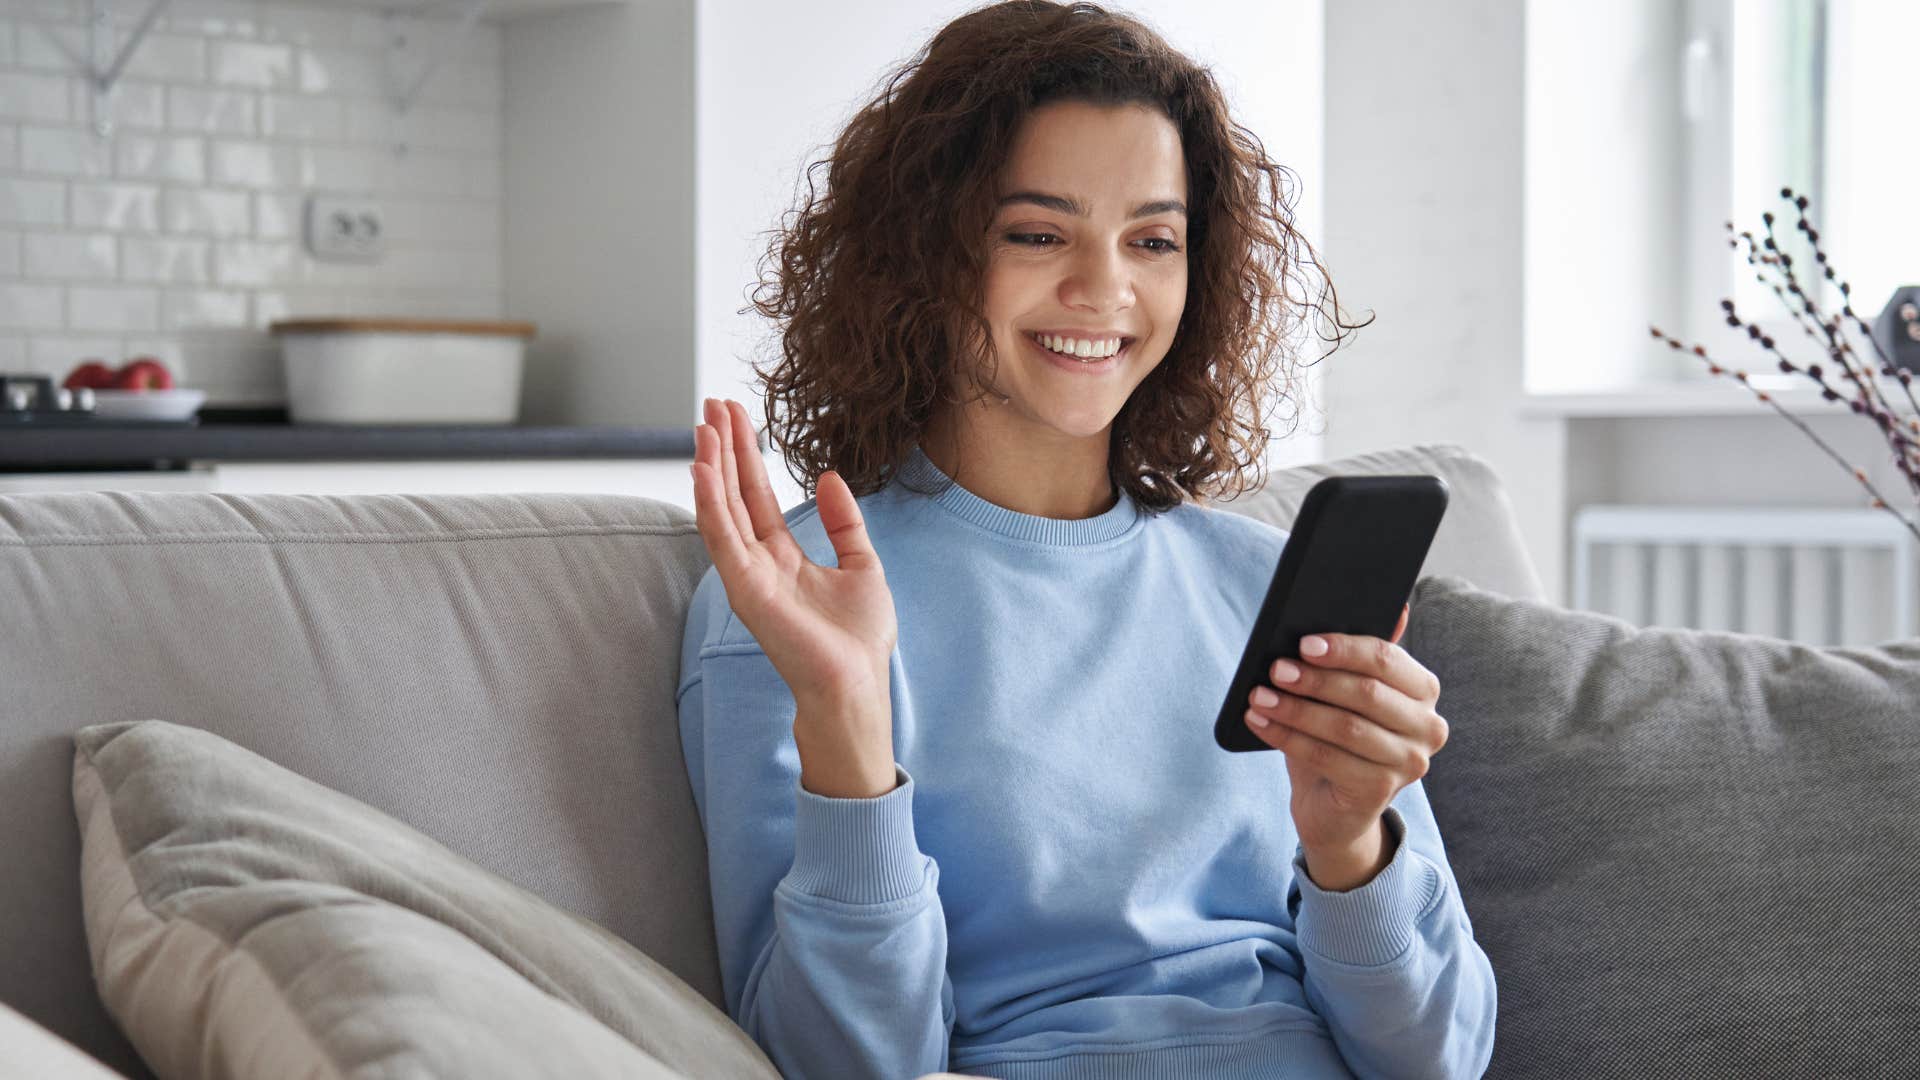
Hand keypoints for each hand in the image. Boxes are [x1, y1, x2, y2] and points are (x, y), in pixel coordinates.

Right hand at [690, 397, 898, 708]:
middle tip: (711, 405)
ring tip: (704, 425)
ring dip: (711, 466)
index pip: (758, 495)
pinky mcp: (745, 589)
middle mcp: (759, 562)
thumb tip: (828, 477)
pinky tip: (702, 469)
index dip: (747, 455)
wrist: (856, 684)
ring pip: (721, 509)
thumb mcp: (862, 565)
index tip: (737, 416)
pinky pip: (721, 537)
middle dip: (723, 449)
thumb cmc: (860, 639)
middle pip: (735, 494)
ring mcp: (748, 575)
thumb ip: (844, 522)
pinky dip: (709, 502)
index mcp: (784, 556)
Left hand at [1242, 605, 1448, 885]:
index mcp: (1423, 689)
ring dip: (1295, 710)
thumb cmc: (1337, 735)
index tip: (1303, 644)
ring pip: (1345, 727)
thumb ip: (1358, 654)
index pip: (1387, 659)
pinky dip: (1287, 737)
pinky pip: (1328, 758)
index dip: (1344, 650)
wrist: (1334, 804)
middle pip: (1367, 693)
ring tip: (1259, 696)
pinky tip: (1259, 722)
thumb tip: (1391, 606)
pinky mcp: (1381, 791)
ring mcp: (1409, 762)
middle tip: (1275, 669)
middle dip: (1315, 680)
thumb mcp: (1346, 693)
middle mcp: (1427, 726)